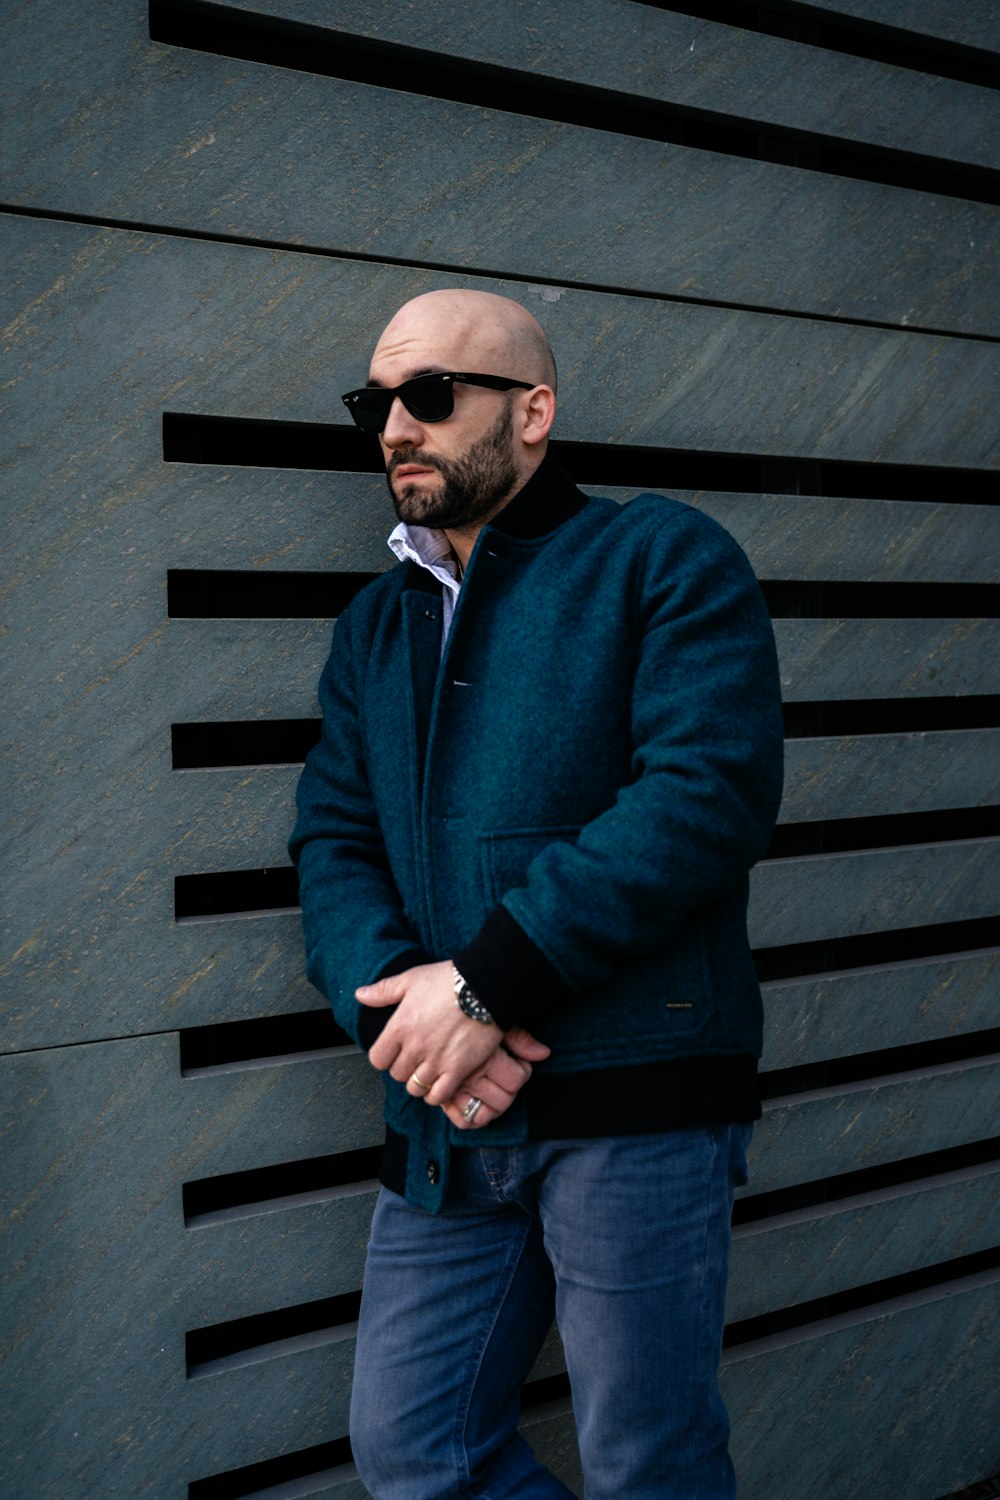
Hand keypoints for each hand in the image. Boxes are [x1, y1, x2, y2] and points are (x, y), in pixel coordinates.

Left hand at [358, 960, 503, 1105]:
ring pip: (415, 1088)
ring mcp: (436, 1061)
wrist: (485, 986)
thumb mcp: (411, 979)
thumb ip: (383, 991)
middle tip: (415, 1059)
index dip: (385, 1057)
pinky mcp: (457, 1069)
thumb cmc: (448, 980)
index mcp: (399, 1027)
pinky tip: (442, 1082)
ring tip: (428, 1071)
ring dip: (419, 1082)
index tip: (394, 1051)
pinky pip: (438, 1095)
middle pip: (397, 1074)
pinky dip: (437, 1094)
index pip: (378, 1059)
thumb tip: (360, 995)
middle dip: (404, 1068)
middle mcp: (414, 1047)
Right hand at [441, 1026, 550, 1129]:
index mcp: (484, 1057)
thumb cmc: (464, 1015)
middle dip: (510, 1090)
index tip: (518, 1061)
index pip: (517, 1079)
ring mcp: (453, 1089)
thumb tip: (544, 1054)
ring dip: (492, 1107)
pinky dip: (471, 1117)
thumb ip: (519, 1038)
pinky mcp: (441, 1097)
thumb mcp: (494, 1021)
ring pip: (483, 1115)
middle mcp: (469, 1077)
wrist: (426, 1015)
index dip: (523, 1070)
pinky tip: (476, 1101)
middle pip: (503, 1101)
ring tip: (493, 1089)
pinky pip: (461, 1121)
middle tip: (506, 1076)